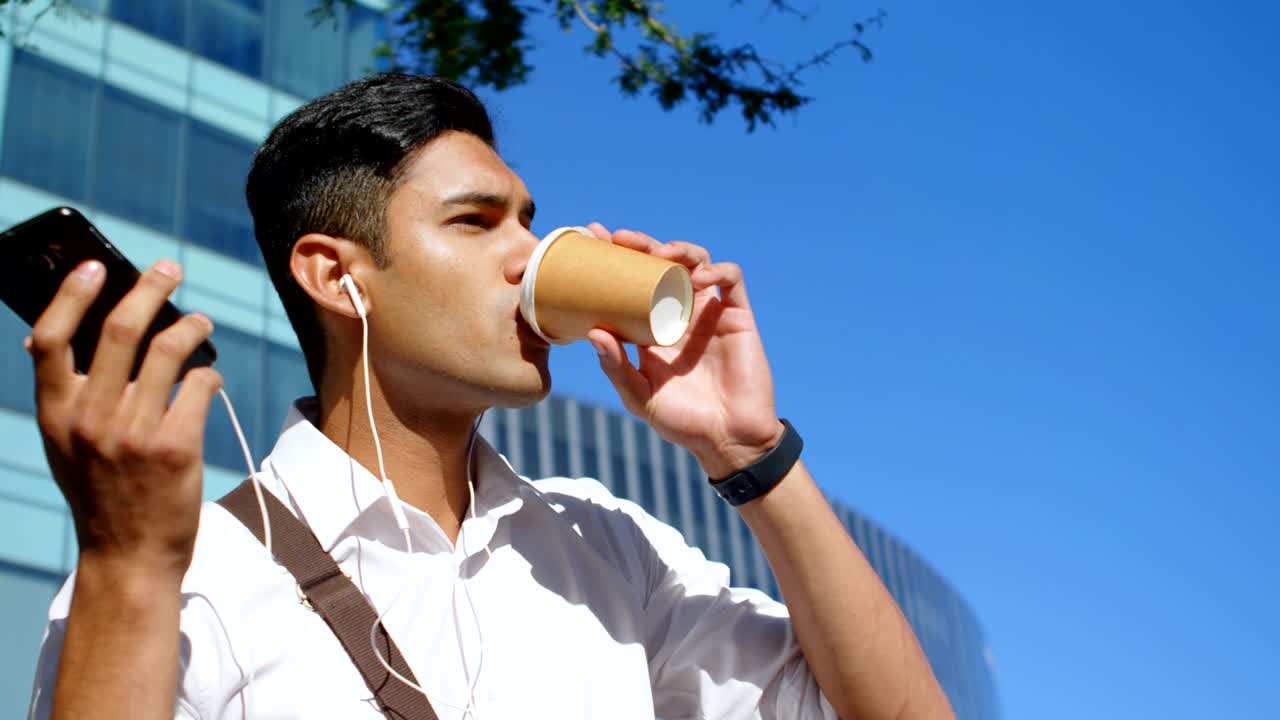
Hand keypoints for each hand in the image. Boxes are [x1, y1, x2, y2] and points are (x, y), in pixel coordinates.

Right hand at [26, 259, 221, 584]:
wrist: (129, 557)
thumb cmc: (101, 493)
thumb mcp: (64, 445)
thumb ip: (64, 395)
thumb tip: (49, 335)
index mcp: (55, 414)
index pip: (48, 340)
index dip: (70, 296)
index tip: (94, 267)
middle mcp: (90, 419)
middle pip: (119, 330)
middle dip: (149, 288)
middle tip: (170, 268)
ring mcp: (133, 432)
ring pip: (170, 350)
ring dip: (191, 326)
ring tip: (201, 323)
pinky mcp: (176, 447)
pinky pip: (200, 384)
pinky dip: (209, 372)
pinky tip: (210, 376)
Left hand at [584, 224, 784, 479]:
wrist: (728, 439)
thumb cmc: (682, 422)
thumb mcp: (639, 395)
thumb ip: (616, 366)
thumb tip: (594, 332)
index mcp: (653, 328)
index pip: (632, 282)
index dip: (616, 258)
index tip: (594, 239)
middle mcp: (681, 313)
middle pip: (662, 264)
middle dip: (642, 245)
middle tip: (621, 239)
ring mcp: (710, 312)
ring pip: (697, 262)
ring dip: (679, 250)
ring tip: (660, 254)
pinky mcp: (737, 317)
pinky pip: (731, 279)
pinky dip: (716, 270)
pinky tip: (699, 278)